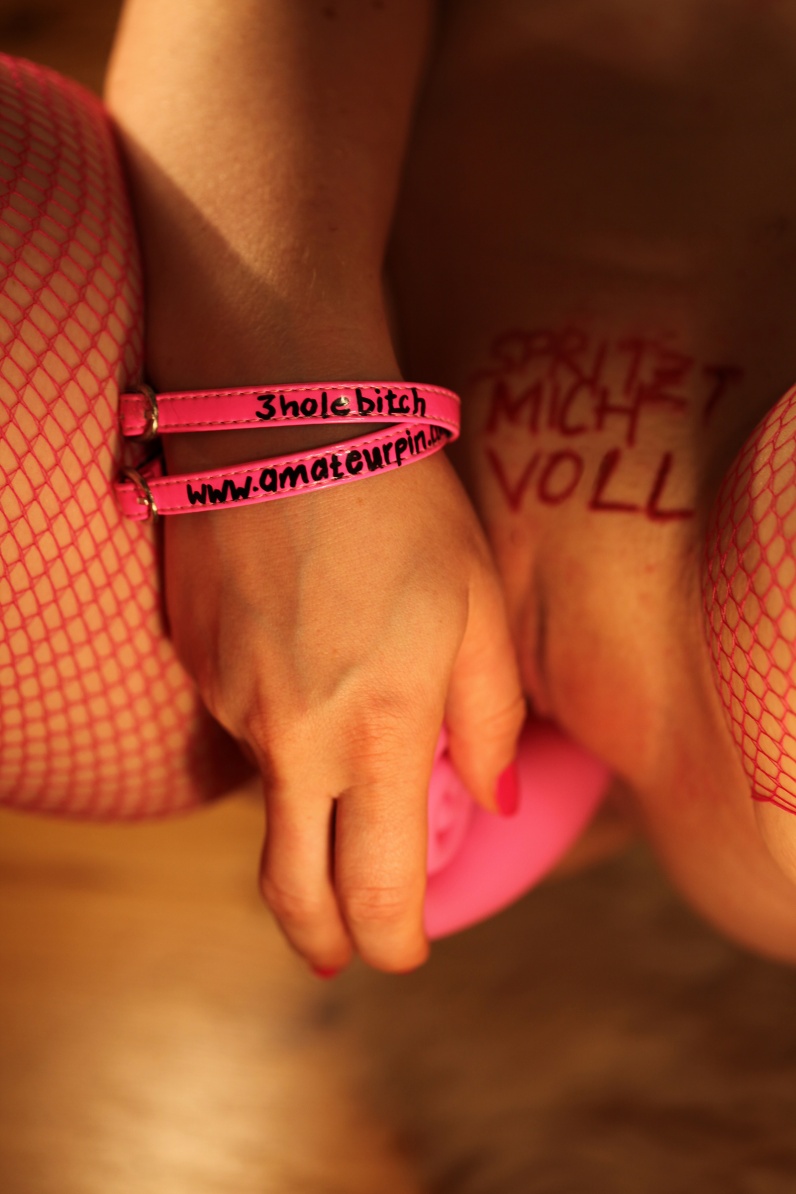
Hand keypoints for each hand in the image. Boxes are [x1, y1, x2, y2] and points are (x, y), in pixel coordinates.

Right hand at [162, 433, 524, 973]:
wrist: (283, 419)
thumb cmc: (400, 506)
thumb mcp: (477, 606)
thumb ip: (489, 719)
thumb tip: (492, 800)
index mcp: (380, 732)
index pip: (376, 889)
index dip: (393, 940)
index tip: (404, 950)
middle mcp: (292, 739)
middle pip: (289, 887)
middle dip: (317, 937)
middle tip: (336, 949)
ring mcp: (230, 704)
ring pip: (269, 786)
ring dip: (306, 782)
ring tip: (343, 684)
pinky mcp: (193, 664)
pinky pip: (240, 716)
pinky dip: (274, 708)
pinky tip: (299, 637)